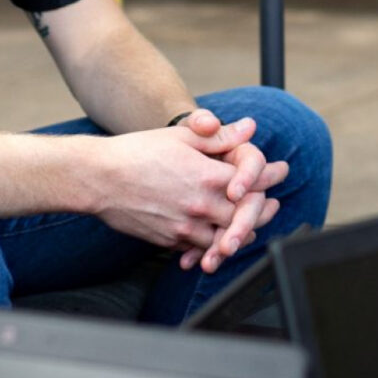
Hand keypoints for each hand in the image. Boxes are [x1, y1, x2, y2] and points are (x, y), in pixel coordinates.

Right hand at [89, 117, 275, 265]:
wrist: (98, 178)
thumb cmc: (136, 152)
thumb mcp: (180, 137)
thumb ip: (219, 136)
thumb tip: (249, 127)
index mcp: (207, 177)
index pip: (253, 183)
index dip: (270, 177)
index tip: (280, 172)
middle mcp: (200, 206)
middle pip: (246, 217)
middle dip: (262, 211)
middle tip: (272, 205)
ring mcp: (184, 228)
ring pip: (226, 240)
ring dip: (240, 234)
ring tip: (248, 228)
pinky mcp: (169, 241)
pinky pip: (199, 250)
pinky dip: (212, 248)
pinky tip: (216, 243)